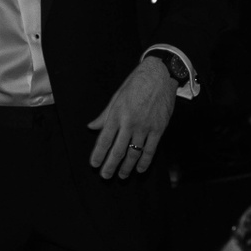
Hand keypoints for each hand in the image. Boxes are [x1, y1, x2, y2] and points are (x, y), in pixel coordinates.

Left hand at [87, 58, 176, 178]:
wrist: (159, 75)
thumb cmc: (136, 84)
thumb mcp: (116, 97)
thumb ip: (104, 115)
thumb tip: (91, 127)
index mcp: (117, 114)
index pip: (104, 139)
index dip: (98, 154)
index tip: (94, 165)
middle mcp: (130, 123)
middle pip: (118, 150)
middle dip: (110, 166)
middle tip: (105, 176)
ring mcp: (145, 127)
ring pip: (134, 153)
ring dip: (127, 167)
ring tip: (122, 176)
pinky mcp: (158, 129)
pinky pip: (151, 150)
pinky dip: (145, 162)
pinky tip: (140, 169)